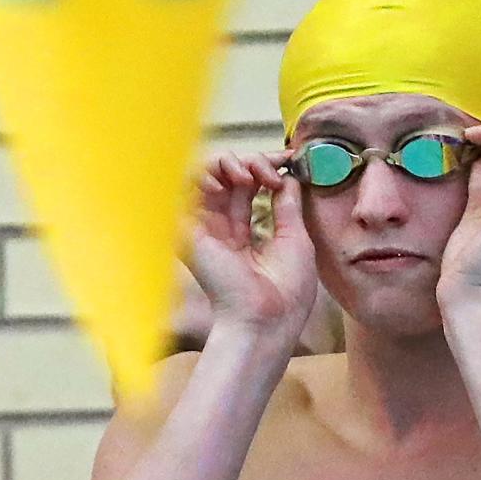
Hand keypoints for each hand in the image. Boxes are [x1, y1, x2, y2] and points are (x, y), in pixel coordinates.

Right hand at [185, 149, 317, 340]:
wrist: (268, 319)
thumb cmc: (285, 290)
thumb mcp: (296, 239)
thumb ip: (288, 206)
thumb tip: (290, 178)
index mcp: (245, 237)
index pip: (248, 189)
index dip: (265, 168)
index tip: (288, 160)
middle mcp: (221, 231)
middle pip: (228, 177)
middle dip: (253, 162)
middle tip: (272, 170)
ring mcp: (204, 229)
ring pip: (205, 175)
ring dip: (230, 163)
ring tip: (250, 175)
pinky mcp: (188, 230)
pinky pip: (185, 187)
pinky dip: (207, 173)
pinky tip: (232, 181)